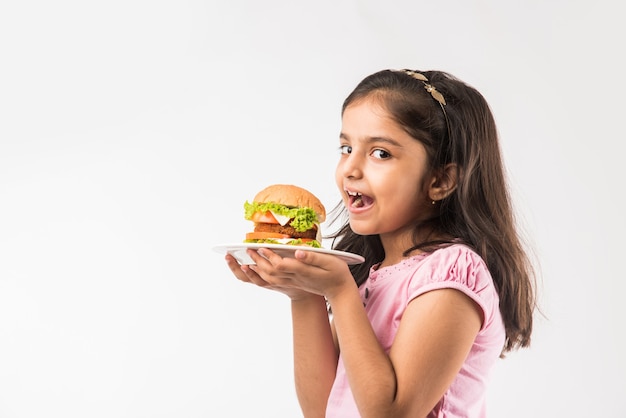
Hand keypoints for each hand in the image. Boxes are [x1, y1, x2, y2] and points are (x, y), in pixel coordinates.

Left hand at [224, 247, 354, 299]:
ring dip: (256, 270)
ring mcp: (293, 283)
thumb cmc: (337, 273)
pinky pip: (273, 282)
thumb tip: (297, 252)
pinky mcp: (293, 284)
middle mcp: (295, 279)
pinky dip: (261, 276)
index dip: (269, 256)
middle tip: (248, 250)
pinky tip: (256, 270)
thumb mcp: (329, 261)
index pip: (281, 265)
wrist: (340, 291)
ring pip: (270, 279)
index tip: (260, 247)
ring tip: (246, 260)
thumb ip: (312, 257)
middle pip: (271, 272)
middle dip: (258, 261)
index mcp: (303, 271)